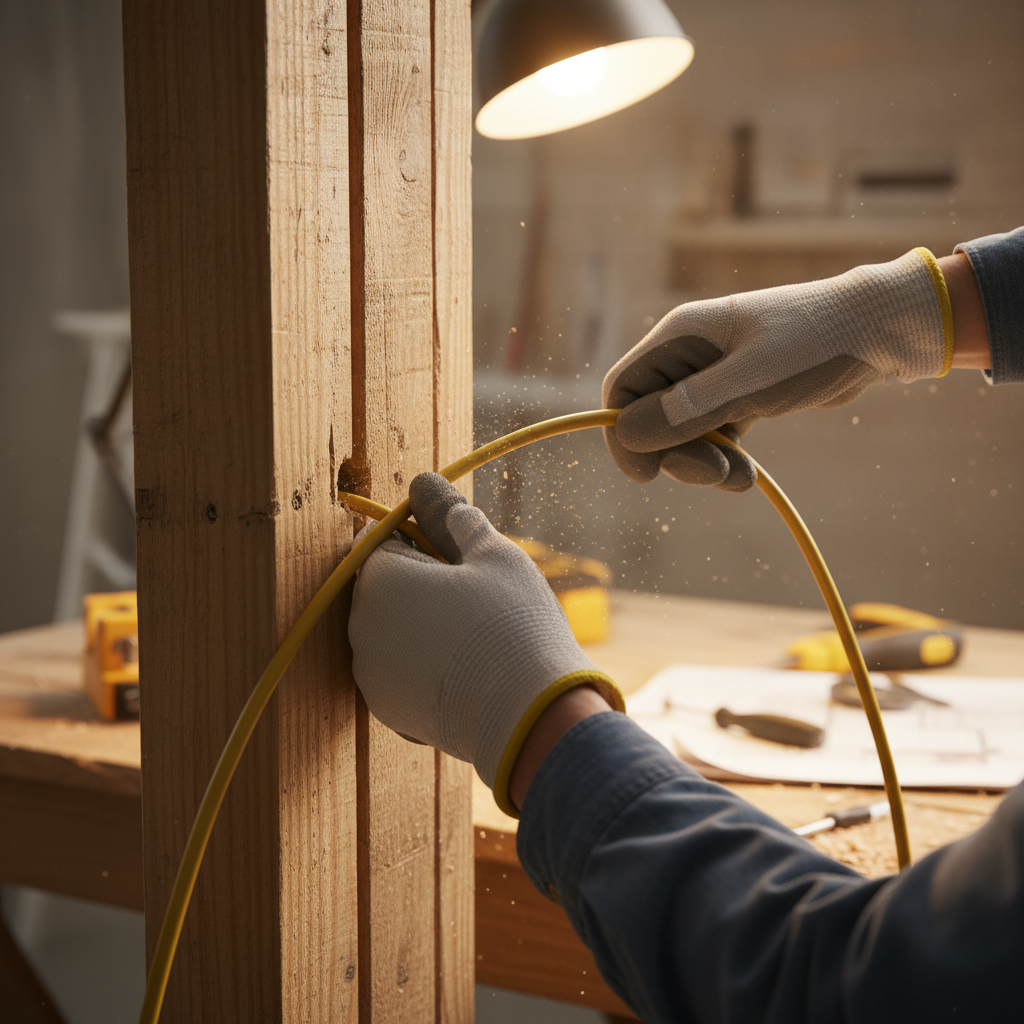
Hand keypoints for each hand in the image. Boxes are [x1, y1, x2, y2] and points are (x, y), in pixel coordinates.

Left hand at [348, 473, 623, 816]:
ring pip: (394, 632)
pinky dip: (426, 665)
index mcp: (378, 579)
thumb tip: (423, 479)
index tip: (461, 560)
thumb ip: (450, 514)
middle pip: (385, 587)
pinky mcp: (387, 712)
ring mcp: (369, 675)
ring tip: (476, 636)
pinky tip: (468, 671)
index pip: (384, 540)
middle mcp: (359, 628)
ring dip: (424, 625)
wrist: (529, 716)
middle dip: (422, 585)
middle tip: (476, 599)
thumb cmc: (512, 622)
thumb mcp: (491, 554)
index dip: (424, 542)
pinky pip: (401, 672)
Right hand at [602, 248, 950, 490]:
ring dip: (704, 463)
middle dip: (676, 455)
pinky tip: (748, 474)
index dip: (624, 434)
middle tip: (715, 476)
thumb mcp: (748, 382)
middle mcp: (689, 355)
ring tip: (742, 479)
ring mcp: (713, 376)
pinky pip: (711, 435)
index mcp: (680, 336)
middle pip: (650, 417)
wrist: (878, 330)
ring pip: (681, 433)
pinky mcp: (738, 395)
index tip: (648, 475)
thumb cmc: (812, 345)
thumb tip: (626, 433)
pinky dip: (724, 458)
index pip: (622, 389)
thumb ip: (686, 409)